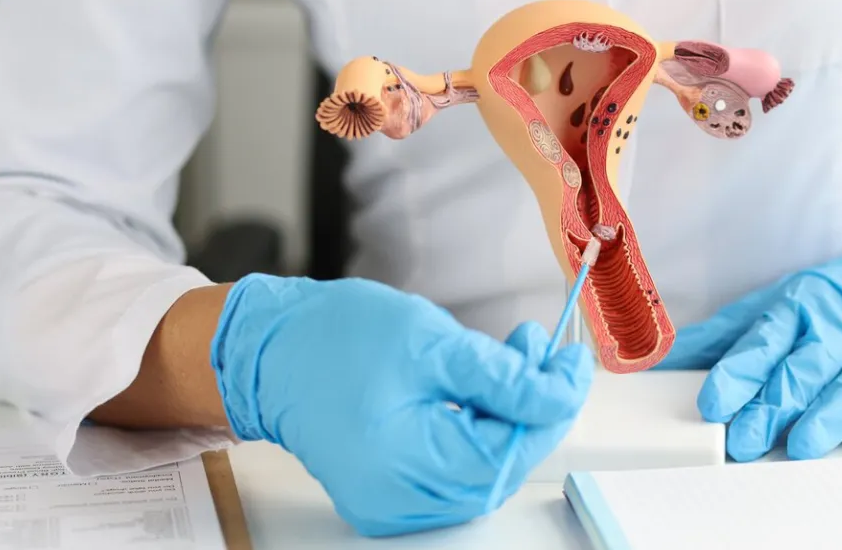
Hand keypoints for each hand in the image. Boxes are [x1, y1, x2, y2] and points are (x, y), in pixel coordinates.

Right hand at [209, 274, 592, 535]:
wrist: (268, 349)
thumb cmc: (335, 338)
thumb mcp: (433, 343)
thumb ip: (504, 378)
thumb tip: (560, 395)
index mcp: (404, 465)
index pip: (508, 450)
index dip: (551, 406)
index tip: (573, 363)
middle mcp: (397, 500)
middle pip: (498, 466)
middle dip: (532, 407)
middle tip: (544, 351)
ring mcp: (391, 503)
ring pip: (481, 468)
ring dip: (509, 415)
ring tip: (515, 357)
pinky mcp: (389, 492)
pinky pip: (454, 470)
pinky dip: (479, 430)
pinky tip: (485, 388)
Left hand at [655, 205, 841, 460]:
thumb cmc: (837, 301)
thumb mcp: (776, 305)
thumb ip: (724, 337)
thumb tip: (660, 360)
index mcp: (800, 307)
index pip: (764, 342)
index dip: (737, 374)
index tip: (712, 403)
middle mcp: (841, 323)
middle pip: (806, 366)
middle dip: (774, 404)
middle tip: (744, 439)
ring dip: (828, 413)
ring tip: (800, 445)